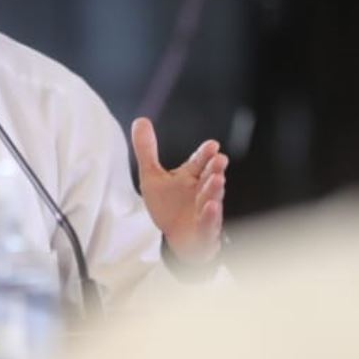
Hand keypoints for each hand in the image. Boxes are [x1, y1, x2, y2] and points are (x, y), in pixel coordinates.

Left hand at [131, 117, 226, 265]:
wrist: (179, 238)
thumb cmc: (170, 206)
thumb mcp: (152, 176)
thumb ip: (147, 150)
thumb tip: (140, 121)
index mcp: (191, 177)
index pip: (199, 162)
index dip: (205, 154)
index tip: (212, 145)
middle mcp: (201, 192)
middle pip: (209, 178)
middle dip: (214, 169)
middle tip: (219, 160)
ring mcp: (205, 211)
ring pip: (212, 199)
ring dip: (215, 189)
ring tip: (217, 179)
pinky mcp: (205, 231)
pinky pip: (209, 224)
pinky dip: (211, 217)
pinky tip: (211, 208)